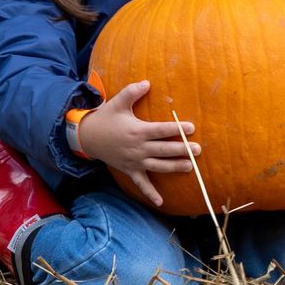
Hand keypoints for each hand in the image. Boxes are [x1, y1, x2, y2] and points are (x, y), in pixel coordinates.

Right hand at [75, 79, 200, 208]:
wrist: (87, 137)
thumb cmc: (106, 117)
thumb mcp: (117, 102)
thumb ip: (132, 91)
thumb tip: (147, 82)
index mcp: (137, 130)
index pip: (161, 130)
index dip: (177, 128)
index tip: (192, 127)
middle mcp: (137, 148)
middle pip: (163, 149)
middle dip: (181, 149)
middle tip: (198, 149)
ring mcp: (134, 161)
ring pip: (158, 166)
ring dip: (174, 167)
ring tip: (190, 167)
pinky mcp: (130, 170)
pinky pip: (141, 184)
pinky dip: (150, 193)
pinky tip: (162, 202)